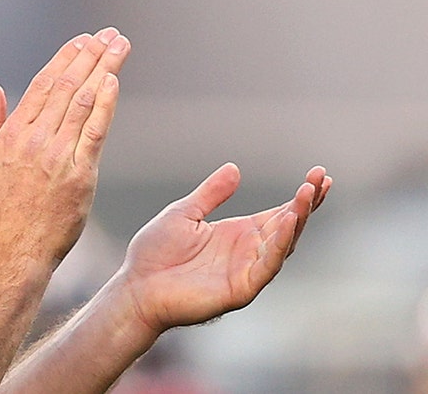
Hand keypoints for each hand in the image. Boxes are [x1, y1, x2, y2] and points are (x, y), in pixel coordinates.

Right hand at [0, 27, 130, 268]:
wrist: (13, 252)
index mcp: (12, 134)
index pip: (43, 84)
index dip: (65, 58)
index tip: (82, 40)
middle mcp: (35, 139)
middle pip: (67, 86)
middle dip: (90, 55)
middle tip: (109, 34)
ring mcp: (59, 156)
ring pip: (83, 101)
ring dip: (104, 69)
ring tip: (119, 46)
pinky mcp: (80, 175)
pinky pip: (95, 132)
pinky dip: (105, 104)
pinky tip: (114, 81)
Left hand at [116, 163, 331, 332]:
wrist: (136, 287)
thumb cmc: (156, 253)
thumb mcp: (184, 213)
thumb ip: (211, 193)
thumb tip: (235, 168)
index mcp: (239, 233)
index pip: (280, 213)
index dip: (301, 197)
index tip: (319, 174)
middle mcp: (249, 252)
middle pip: (289, 226)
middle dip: (307, 203)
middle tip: (322, 179)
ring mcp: (247, 272)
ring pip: (283, 244)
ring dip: (297, 219)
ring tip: (307, 194)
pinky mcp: (241, 289)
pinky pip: (267, 266)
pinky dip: (280, 244)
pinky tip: (289, 221)